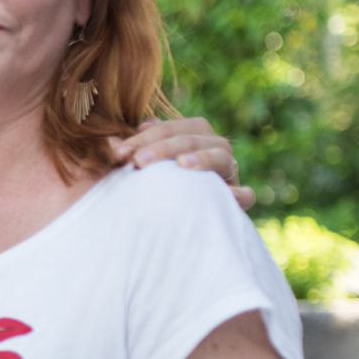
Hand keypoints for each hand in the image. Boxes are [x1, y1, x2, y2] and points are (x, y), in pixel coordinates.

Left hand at [111, 118, 253, 210]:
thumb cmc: (153, 191)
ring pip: (223, 156)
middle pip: (196, 137)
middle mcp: (213, 151)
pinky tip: (226, 196)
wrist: (174, 230)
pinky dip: (239, 194)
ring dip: (204, 158)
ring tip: (182, 164)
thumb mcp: (140, 170)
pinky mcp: (237, 201)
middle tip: (139, 161)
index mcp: (192, 138)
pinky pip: (245, 195)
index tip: (118, 152)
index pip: (171, 128)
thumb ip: (131, 153)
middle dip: (166, 146)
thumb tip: (112, 140)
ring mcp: (228, 174)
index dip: (144, 137)